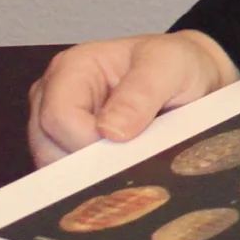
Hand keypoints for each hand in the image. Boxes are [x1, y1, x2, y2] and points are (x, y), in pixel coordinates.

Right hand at [27, 31, 239, 166]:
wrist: (191, 74)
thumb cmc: (178, 63)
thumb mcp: (171, 66)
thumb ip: (141, 94)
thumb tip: (109, 131)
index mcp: (73, 67)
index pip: (58, 116)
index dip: (86, 140)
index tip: (125, 144)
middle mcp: (53, 92)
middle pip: (47, 143)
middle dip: (87, 160)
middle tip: (131, 156)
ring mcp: (56, 119)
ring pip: (51, 161)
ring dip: (88, 170)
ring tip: (129, 158)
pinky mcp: (65, 141)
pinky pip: (63, 171)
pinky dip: (89, 176)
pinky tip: (118, 169)